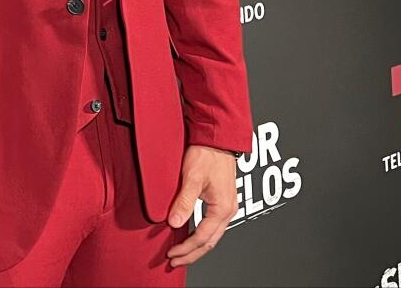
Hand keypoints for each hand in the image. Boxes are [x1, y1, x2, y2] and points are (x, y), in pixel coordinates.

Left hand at [165, 144, 238, 266]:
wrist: (217, 138)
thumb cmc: (207, 154)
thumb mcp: (192, 177)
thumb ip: (184, 202)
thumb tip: (175, 223)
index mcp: (222, 208)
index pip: (202, 237)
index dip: (186, 248)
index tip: (172, 255)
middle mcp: (228, 210)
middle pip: (210, 242)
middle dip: (192, 254)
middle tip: (175, 261)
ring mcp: (227, 206)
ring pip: (213, 235)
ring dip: (197, 246)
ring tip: (181, 253)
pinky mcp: (222, 200)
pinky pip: (213, 225)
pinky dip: (202, 235)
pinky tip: (191, 235)